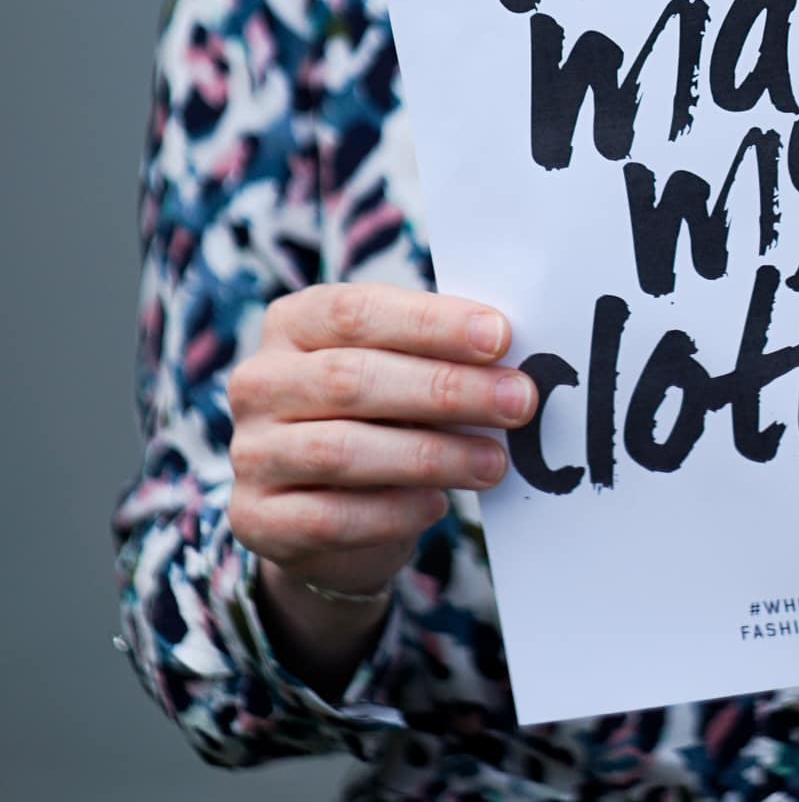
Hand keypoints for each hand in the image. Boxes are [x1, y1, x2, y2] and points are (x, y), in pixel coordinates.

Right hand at [228, 283, 536, 603]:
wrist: (325, 514)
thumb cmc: (380, 415)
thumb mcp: (399, 370)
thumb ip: (436, 356)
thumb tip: (509, 359)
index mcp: (293, 322)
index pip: (357, 311)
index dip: (430, 322)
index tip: (500, 336)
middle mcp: (260, 381)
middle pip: (352, 378)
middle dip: (445, 389)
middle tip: (516, 401)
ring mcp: (251, 452)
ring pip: (342, 450)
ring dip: (430, 455)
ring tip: (493, 462)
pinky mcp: (256, 519)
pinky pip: (329, 516)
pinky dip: (392, 511)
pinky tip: (437, 504)